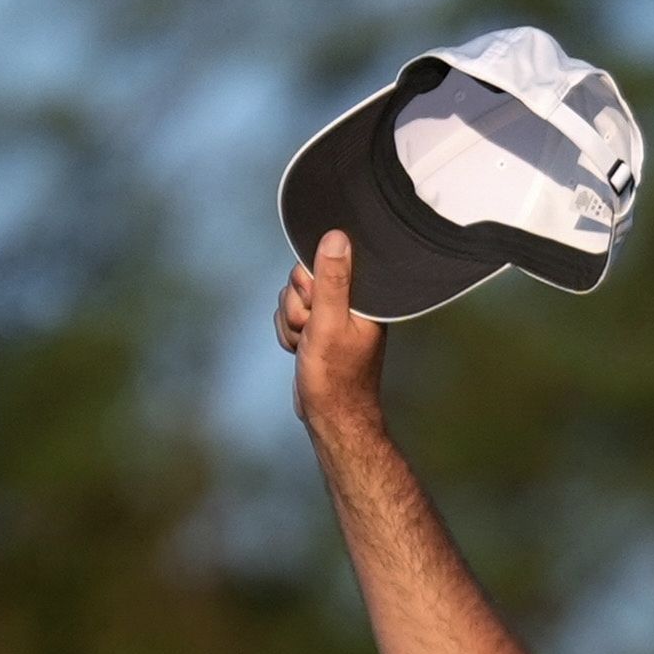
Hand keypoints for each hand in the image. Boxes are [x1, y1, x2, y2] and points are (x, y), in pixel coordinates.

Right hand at [276, 228, 390, 442]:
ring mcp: (333, 314)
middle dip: (298, 307)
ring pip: (293, 297)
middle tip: (311, 331)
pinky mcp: (319, 327)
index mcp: (363, 294)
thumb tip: (336, 236)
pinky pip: (290, 315)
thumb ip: (332, 280)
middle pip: (304, 277)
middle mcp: (351, 300)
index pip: (323, 259)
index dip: (309, 283)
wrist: (332, 418)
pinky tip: (302, 351)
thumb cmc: (336, 378)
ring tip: (308, 346)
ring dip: (292, 323)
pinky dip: (290, 334)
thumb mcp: (329, 323)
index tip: (315, 306)